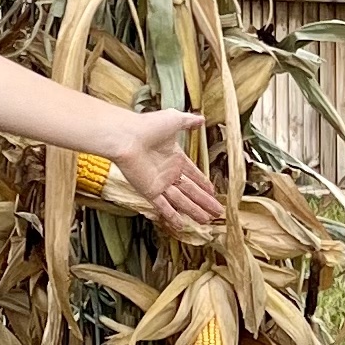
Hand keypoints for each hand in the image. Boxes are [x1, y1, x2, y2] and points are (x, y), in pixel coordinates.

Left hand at [117, 109, 224, 236]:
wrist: (126, 136)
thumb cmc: (147, 126)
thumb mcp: (174, 119)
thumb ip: (188, 121)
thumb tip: (201, 119)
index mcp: (175, 157)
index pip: (193, 174)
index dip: (204, 184)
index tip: (213, 192)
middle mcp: (168, 172)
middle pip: (191, 191)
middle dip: (205, 202)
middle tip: (217, 212)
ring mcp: (159, 183)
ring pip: (181, 201)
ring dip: (194, 211)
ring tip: (207, 221)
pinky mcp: (150, 191)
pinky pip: (163, 206)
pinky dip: (172, 216)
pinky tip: (181, 226)